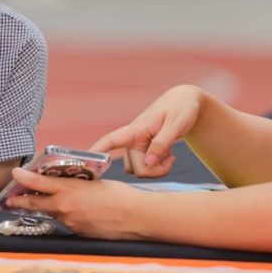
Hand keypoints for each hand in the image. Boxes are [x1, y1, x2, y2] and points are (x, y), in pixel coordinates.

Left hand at [4, 167, 143, 239]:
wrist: (136, 217)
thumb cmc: (120, 195)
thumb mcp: (94, 182)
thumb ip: (76, 185)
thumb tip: (66, 186)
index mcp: (69, 190)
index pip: (37, 183)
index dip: (23, 178)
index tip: (16, 174)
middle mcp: (65, 208)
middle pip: (35, 204)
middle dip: (20, 201)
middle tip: (10, 199)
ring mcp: (70, 223)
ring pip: (52, 213)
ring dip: (47, 207)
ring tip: (47, 201)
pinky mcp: (78, 233)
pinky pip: (67, 222)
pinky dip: (66, 216)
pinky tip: (77, 212)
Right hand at [90, 85, 204, 176]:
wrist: (186, 102)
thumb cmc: (181, 109)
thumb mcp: (175, 125)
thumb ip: (161, 144)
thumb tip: (147, 163)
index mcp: (136, 129)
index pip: (110, 140)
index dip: (96, 152)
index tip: (85, 162)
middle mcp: (133, 140)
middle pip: (136, 167)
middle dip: (155, 170)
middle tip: (172, 159)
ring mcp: (138, 146)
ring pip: (141, 171)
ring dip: (157, 169)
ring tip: (171, 155)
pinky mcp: (144, 151)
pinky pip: (146, 168)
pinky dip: (159, 167)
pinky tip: (169, 156)